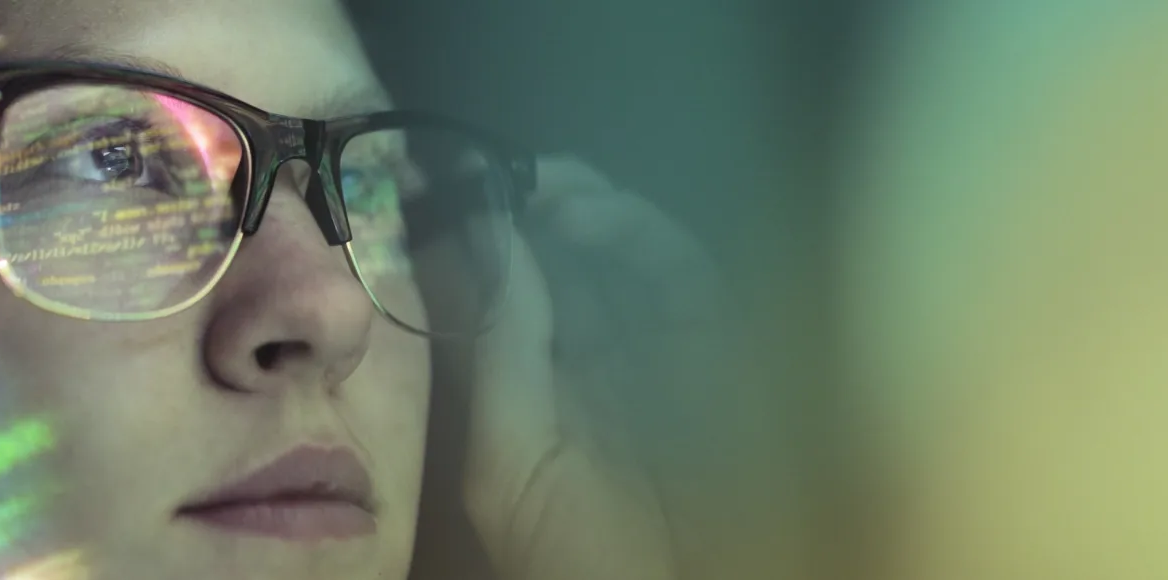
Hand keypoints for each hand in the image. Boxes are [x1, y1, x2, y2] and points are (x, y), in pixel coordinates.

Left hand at [435, 156, 721, 578]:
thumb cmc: (572, 556)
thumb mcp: (508, 458)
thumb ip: (502, 352)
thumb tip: (492, 243)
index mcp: (541, 388)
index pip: (511, 293)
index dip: (484, 237)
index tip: (447, 183)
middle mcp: (598, 364)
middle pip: (571, 263)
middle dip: (538, 208)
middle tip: (502, 169)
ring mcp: (661, 358)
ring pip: (628, 259)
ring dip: (591, 209)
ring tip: (547, 184)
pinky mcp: (721, 358)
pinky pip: (688, 280)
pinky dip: (648, 237)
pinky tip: (600, 212)